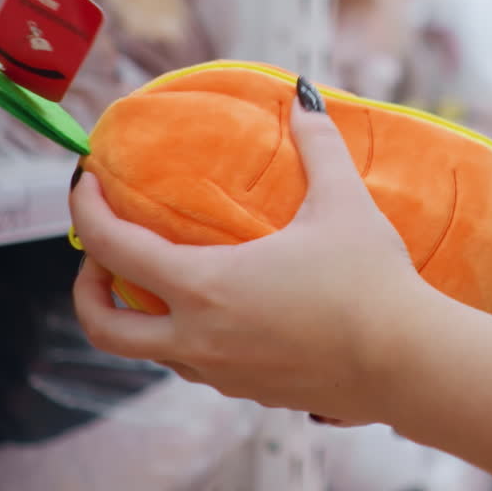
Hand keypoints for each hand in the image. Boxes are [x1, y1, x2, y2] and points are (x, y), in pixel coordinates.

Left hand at [71, 83, 417, 422]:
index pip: (114, 249)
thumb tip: (305, 97)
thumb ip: (318, 143)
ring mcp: (222, 373)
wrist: (408, 363)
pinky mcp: (250, 393)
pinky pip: (194, 367)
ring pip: (150, 352)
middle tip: (102, 255)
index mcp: (205, 286)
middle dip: (87, 287)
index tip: (84, 183)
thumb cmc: (370, 281)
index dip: (86, 211)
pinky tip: (218, 311)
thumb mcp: (342, 200)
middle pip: (104, 326)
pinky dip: (183, 337)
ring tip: (163, 279)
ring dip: (139, 315)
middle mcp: (199, 338)